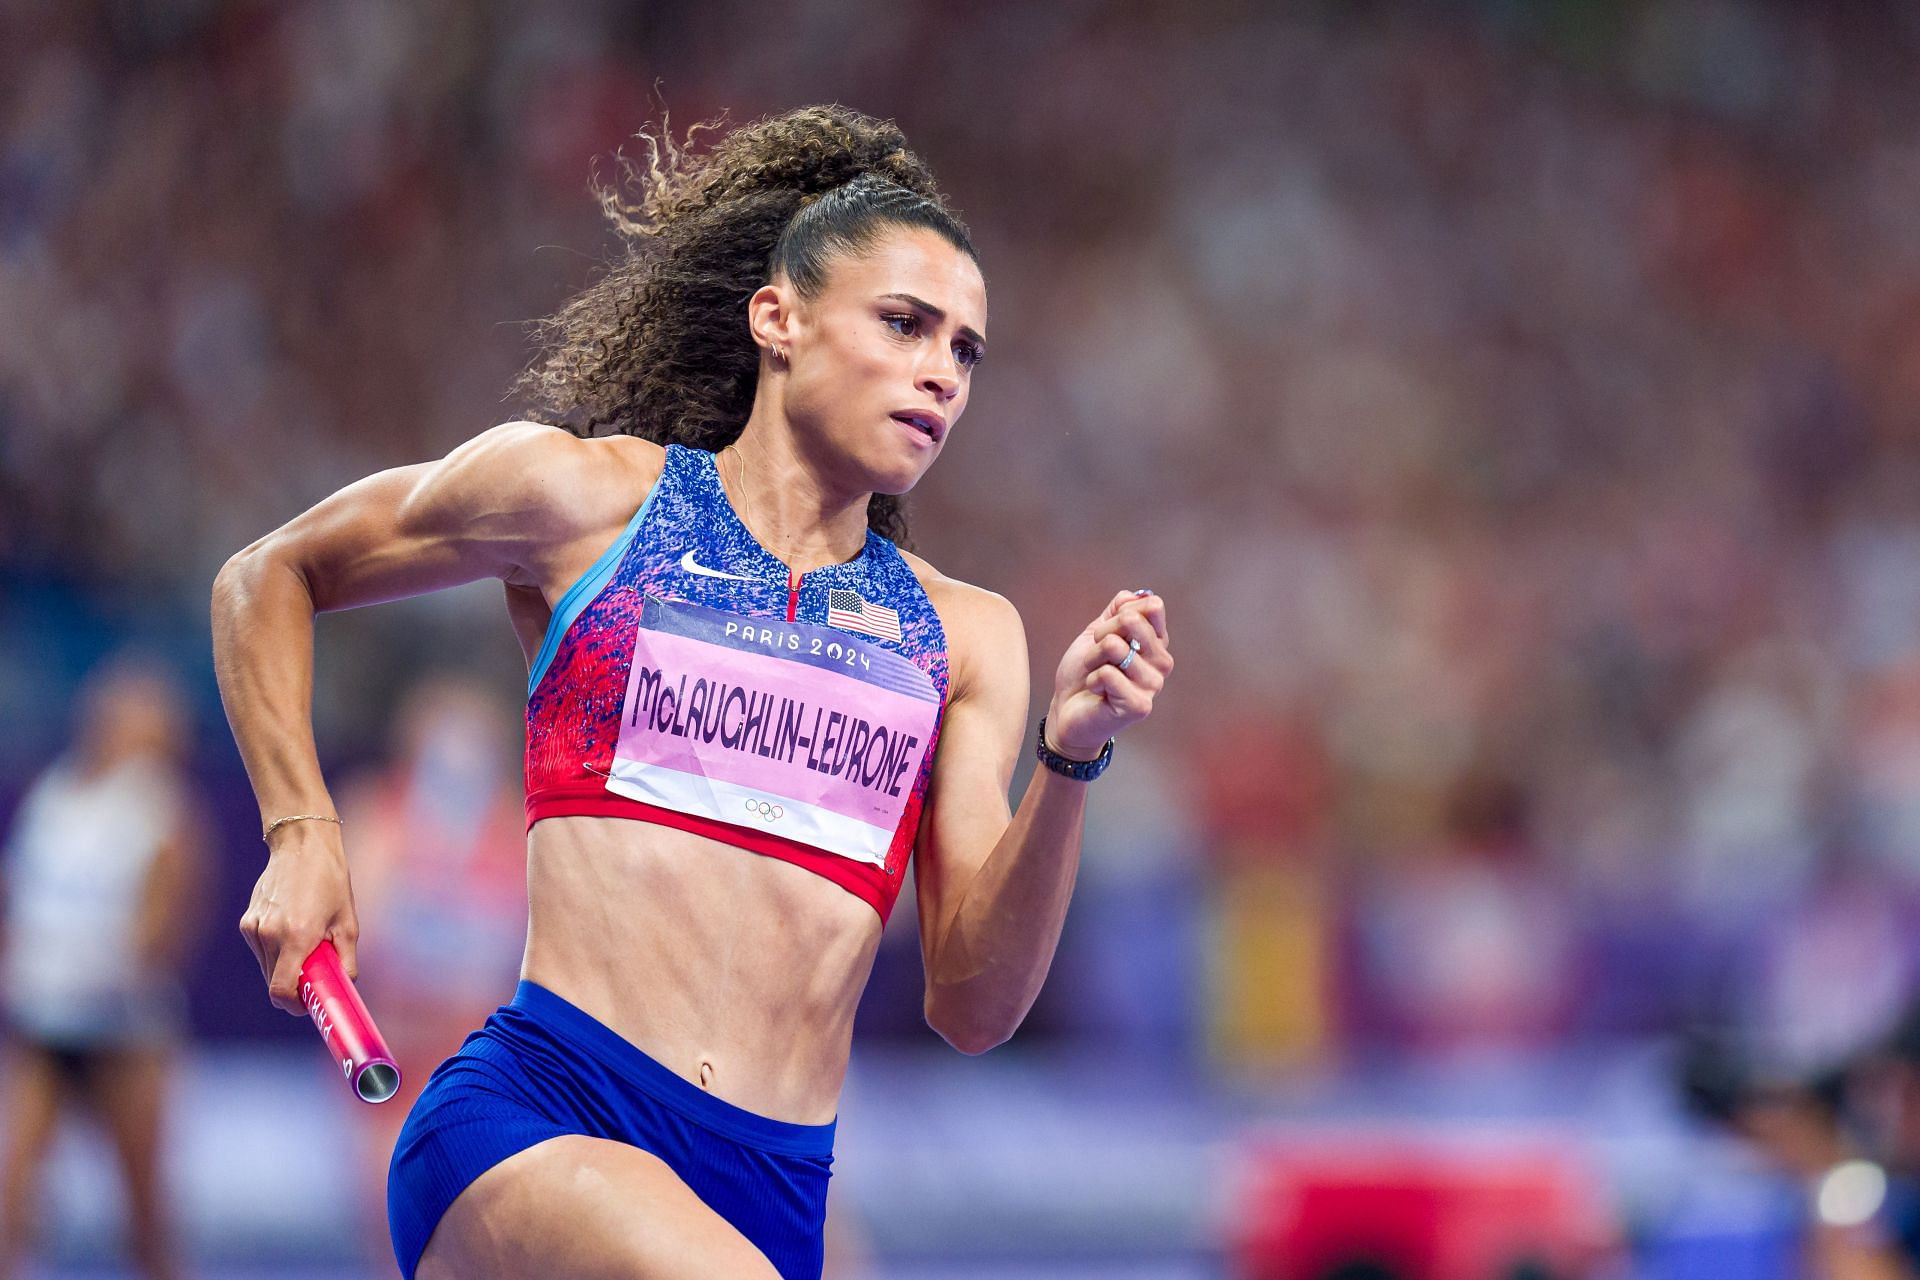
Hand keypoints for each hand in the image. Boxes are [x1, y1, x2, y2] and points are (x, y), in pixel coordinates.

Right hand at [238, 823, 359, 1015]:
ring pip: (266, 968)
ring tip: (307, 941)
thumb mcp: (349, 923)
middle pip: (274, 983)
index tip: (310, 1002)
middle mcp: (269, 934)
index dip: (295, 1005)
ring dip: (285, 967)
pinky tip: (292, 927)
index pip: (281, 991)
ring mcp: (254, 928)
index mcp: (296, 936)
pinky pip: (261, 951)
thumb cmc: (331, 882)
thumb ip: (345, 961)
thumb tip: (343, 989)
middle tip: (316, 973)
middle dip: (295, 986)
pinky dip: (276, 951)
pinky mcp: (246, 922)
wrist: (302, 845)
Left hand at [1045, 589, 1171, 759]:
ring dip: (1093, 659)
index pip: (1152, 607)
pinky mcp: (1140, 705)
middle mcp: (1162, 662)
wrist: (1066, 711)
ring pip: (1114, 646)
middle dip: (1102, 633)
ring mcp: (1153, 685)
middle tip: (1096, 653)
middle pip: (1132, 620)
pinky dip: (1092, 680)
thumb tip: (1137, 595)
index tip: (1106, 630)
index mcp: (1156, 643)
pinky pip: (1107, 673)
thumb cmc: (1084, 672)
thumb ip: (1117, 611)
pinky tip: (1097, 693)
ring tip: (1095, 676)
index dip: (1121, 611)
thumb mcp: (1097, 634)